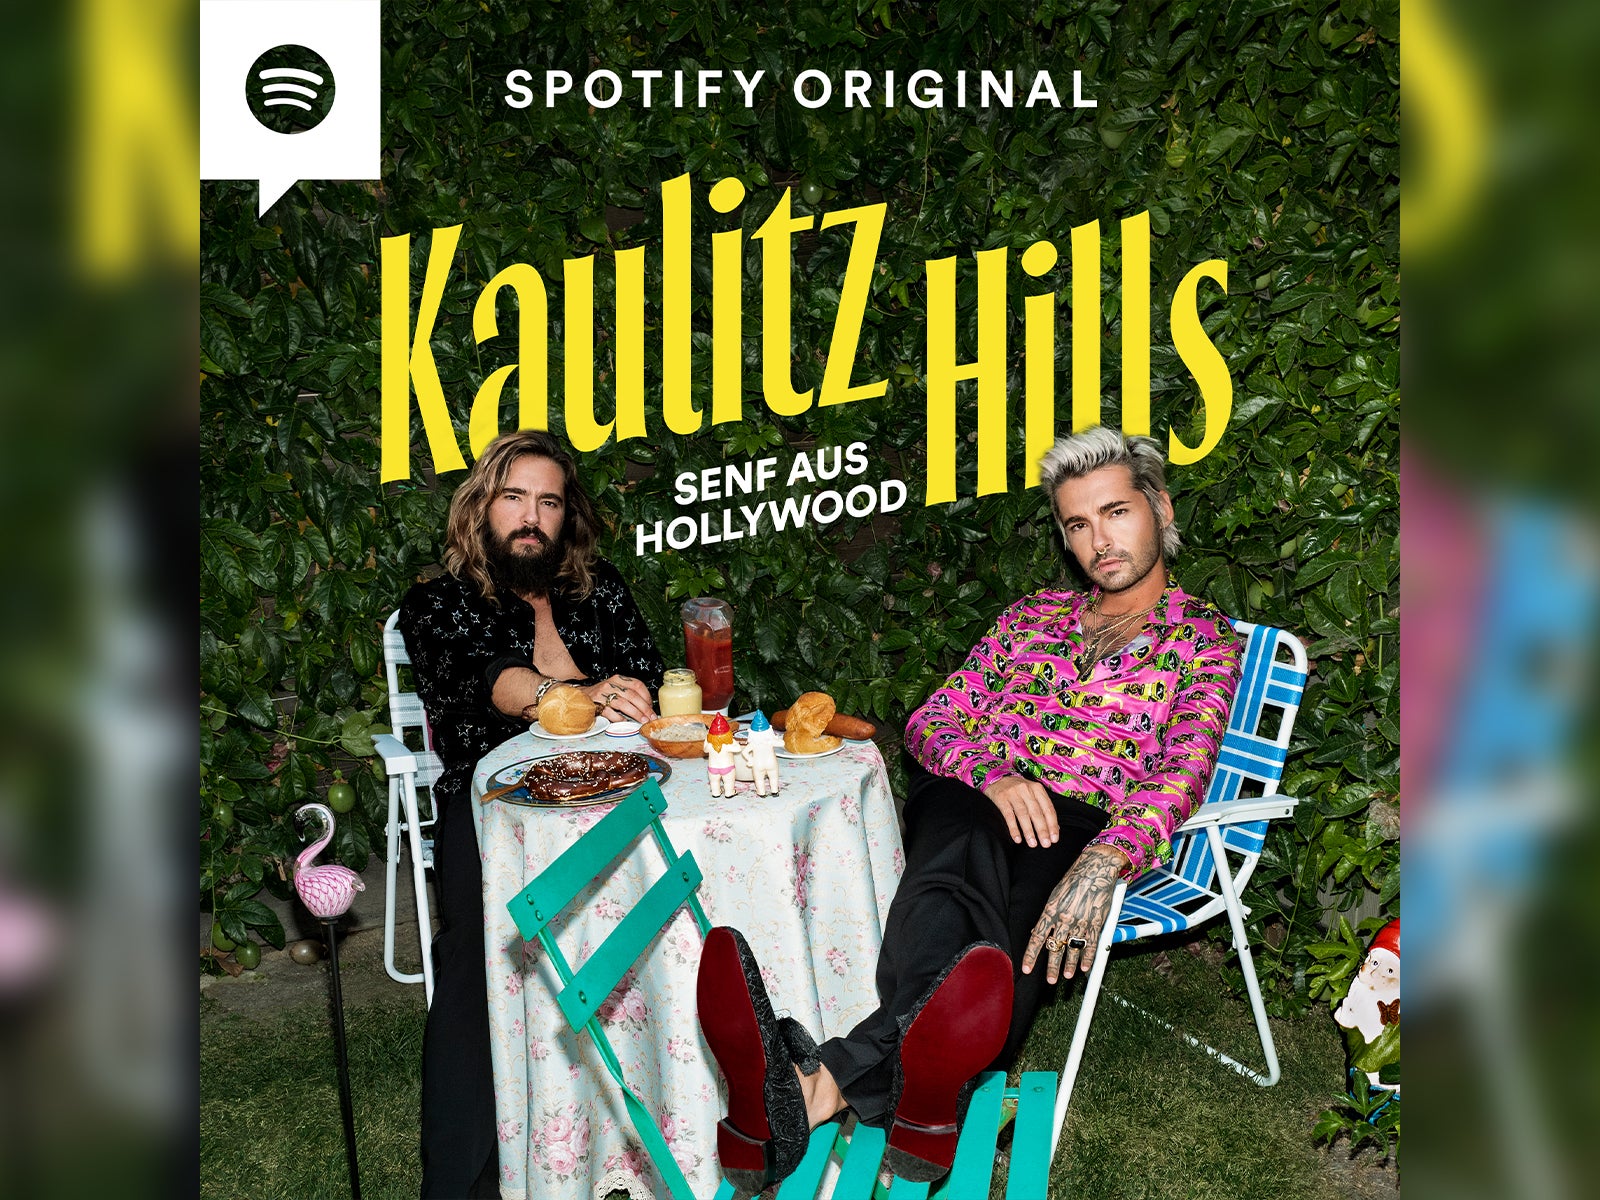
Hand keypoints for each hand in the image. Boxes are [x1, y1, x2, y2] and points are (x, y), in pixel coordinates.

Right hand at [583, 675, 655, 723]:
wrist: (581, 696)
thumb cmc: (602, 695)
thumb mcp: (616, 688)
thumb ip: (629, 694)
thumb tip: (647, 707)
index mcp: (618, 679)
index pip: (637, 685)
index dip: (647, 696)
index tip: (651, 707)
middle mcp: (611, 685)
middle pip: (632, 695)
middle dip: (644, 708)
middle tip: (651, 717)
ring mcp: (602, 694)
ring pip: (623, 704)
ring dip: (635, 714)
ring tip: (642, 721)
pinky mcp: (596, 705)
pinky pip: (610, 713)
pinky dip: (619, 718)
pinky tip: (625, 722)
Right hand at [981, 775, 1059, 847]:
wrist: (996, 778)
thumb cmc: (1018, 790)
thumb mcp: (1032, 794)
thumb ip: (1043, 808)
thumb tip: (1054, 828)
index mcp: (1037, 789)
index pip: (1048, 808)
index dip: (1052, 825)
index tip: (1054, 839)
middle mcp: (1026, 789)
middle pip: (1036, 812)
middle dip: (1042, 830)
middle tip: (1046, 844)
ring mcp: (1013, 793)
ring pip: (1023, 814)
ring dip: (1029, 831)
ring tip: (1033, 844)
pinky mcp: (1001, 798)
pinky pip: (1009, 815)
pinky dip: (1013, 828)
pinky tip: (1017, 839)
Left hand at [1021, 844, 1128, 983]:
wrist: (1095, 870)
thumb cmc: (1073, 881)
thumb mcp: (1055, 896)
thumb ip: (1048, 916)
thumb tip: (1040, 932)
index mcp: (1051, 910)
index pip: (1037, 938)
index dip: (1031, 955)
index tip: (1027, 968)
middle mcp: (1065, 918)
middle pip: (1056, 948)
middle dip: (1052, 967)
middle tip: (1051, 980)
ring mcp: (1081, 922)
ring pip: (1073, 949)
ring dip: (1069, 965)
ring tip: (1066, 975)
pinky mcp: (1097, 923)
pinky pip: (1091, 945)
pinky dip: (1088, 958)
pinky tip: (1084, 967)